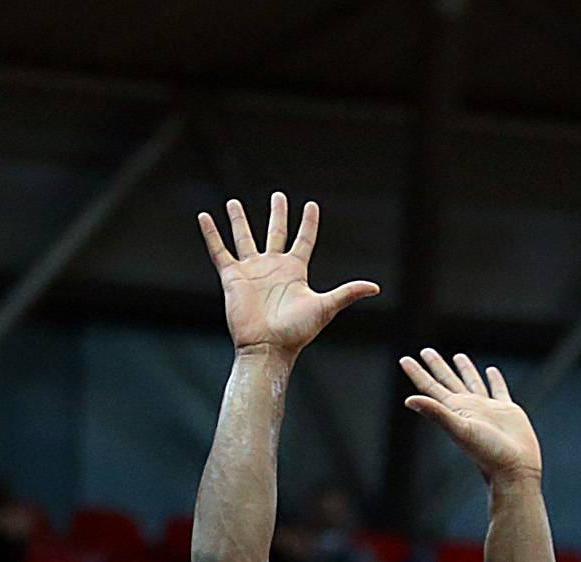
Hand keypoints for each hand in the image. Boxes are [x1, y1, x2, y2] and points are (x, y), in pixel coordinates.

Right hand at [200, 194, 377, 357]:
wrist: (267, 347)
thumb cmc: (296, 332)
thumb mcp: (325, 307)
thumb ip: (347, 293)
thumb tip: (375, 287)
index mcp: (295, 271)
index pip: (304, 240)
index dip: (308, 223)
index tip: (311, 205)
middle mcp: (273, 267)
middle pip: (275, 233)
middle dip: (277, 214)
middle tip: (278, 196)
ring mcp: (252, 271)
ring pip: (244, 238)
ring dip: (239, 220)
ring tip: (233, 202)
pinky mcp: (232, 277)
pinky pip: (219, 251)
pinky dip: (211, 234)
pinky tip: (205, 217)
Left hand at [399, 349, 541, 482]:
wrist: (514, 469)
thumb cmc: (487, 453)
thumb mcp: (459, 430)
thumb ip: (436, 413)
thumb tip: (408, 400)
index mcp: (454, 411)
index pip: (431, 388)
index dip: (417, 373)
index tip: (404, 359)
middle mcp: (468, 408)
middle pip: (448, 381)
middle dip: (436, 366)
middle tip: (425, 351)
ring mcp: (487, 409)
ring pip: (472, 383)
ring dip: (464, 370)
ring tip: (458, 356)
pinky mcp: (506, 411)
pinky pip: (498, 390)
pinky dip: (495, 380)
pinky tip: (491, 371)